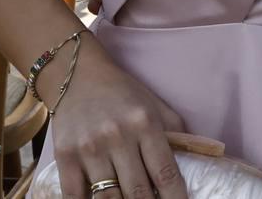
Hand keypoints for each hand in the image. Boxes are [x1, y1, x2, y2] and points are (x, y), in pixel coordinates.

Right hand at [48, 45, 188, 198]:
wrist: (76, 75)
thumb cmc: (122, 93)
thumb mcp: (155, 106)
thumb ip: (175, 134)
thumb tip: (197, 163)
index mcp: (145, 124)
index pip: (166, 174)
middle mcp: (118, 136)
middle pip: (138, 193)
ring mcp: (89, 149)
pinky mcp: (65, 157)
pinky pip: (75, 196)